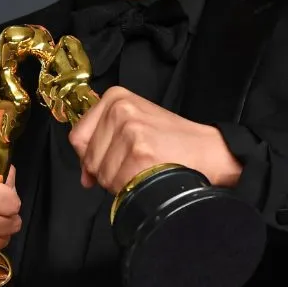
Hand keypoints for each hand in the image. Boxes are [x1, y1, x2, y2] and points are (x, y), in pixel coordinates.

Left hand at [67, 87, 242, 194]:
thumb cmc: (172, 141)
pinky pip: (118, 183)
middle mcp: (120, 109)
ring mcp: (130, 130)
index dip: (88, 157)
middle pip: (89, 157)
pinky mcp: (140, 151)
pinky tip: (148, 178)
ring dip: (119, 182)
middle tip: (133, 167)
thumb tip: (85, 176)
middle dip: (106, 172)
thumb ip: (103, 143)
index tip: (105, 162)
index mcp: (115, 97)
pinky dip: (130, 189)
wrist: (209, 151)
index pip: (78, 136)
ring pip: (102, 173)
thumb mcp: (134, 126)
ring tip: (143, 171)